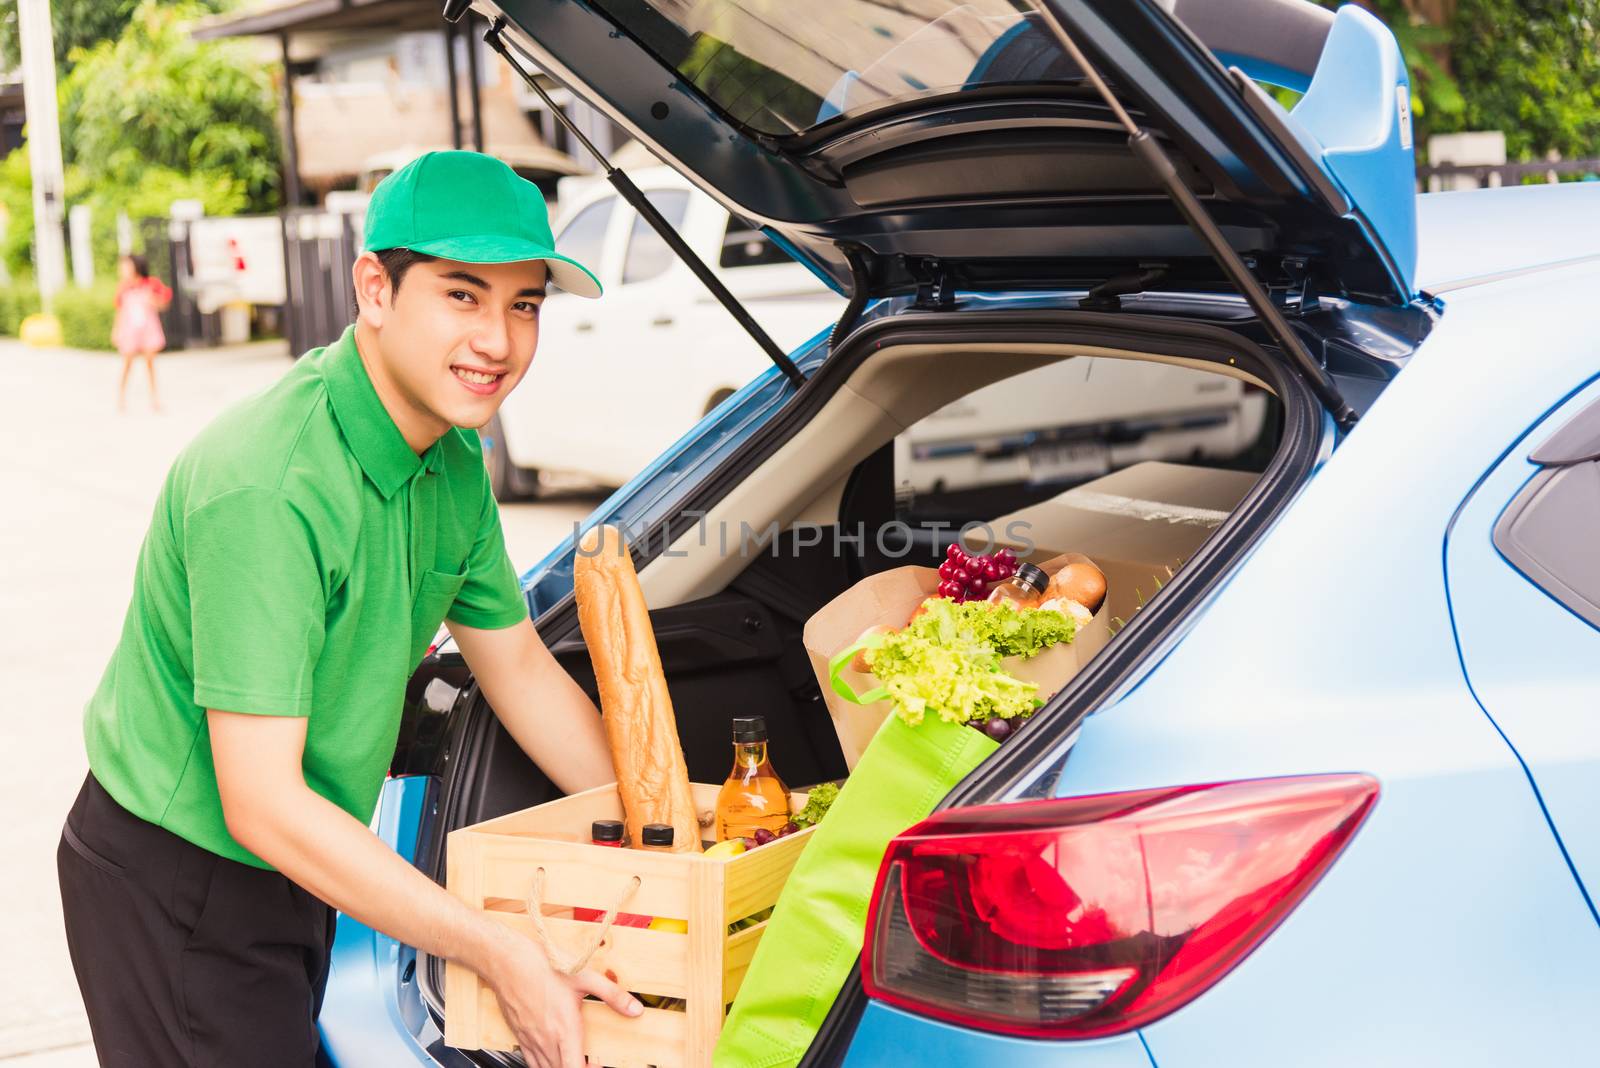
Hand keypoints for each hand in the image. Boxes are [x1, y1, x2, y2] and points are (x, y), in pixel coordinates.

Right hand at [483, 930, 641, 1067]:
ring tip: (571, 1056)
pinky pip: (531, 1062)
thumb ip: (612, 995)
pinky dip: (543, 1065)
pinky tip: (551, 1054)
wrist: (508, 961)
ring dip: (560, 1067)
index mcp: (565, 1030)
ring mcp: (530, 1040)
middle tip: (589, 1059)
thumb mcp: (584, 977)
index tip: (598, 1062)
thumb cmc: (543, 966)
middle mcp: (546, 1041)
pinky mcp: (519, 1036)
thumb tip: (635, 1009)